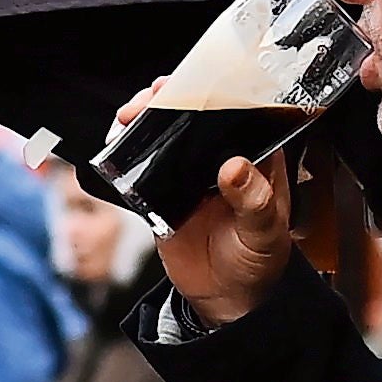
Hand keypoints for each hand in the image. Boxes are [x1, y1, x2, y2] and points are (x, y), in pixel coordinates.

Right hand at [109, 87, 291, 323]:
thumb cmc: (260, 261)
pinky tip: (118, 145)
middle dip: (170, 99)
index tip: (194, 82)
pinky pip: (142, 167)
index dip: (215, 91)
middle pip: (195, 115)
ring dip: (145, 120)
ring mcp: (190, 175)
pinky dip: (127, 154)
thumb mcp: (264, 231)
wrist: (228, 299)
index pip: (238, 111)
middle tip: (152, 97)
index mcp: (256, 158)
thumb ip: (253, 200)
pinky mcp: (163, 194)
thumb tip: (235, 167)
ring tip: (130, 115)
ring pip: (165, 135)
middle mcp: (221, 158)